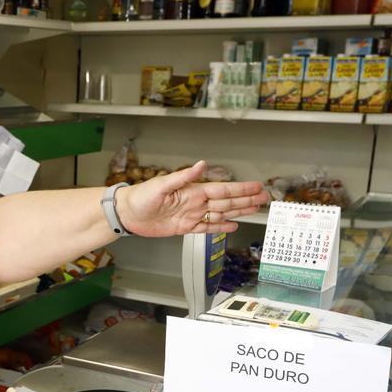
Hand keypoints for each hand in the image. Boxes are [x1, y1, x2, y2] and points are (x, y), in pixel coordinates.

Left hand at [116, 161, 268, 236]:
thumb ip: (183, 176)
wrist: (127, 214)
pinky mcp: (185, 227)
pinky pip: (207, 227)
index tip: (256, 186)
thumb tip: (201, 164)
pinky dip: (221, 227)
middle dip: (246, 199)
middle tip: (264, 197)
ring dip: (239, 211)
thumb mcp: (161, 185)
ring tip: (255, 209)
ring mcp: (192, 215)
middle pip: (227, 201)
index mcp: (193, 191)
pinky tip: (232, 225)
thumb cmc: (140, 197)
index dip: (241, 189)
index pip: (223, 190)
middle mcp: (195, 202)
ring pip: (221, 214)